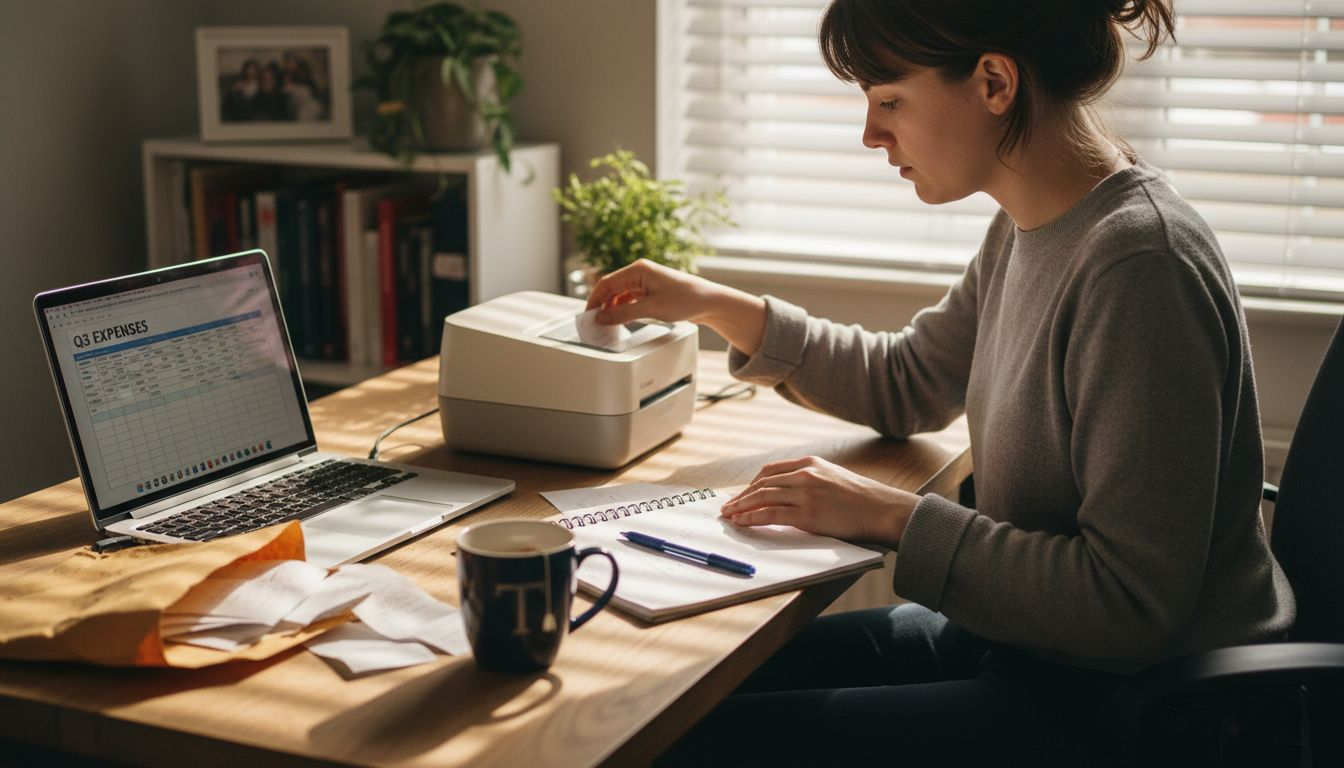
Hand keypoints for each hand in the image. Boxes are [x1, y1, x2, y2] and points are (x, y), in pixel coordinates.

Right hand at [585, 259, 767, 354]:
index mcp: (638, 269)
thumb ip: (623, 314)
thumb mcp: (651, 309)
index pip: (606, 283)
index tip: (588, 315)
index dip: (594, 300)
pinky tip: (619, 320)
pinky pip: (629, 299)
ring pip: (619, 294)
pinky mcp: (650, 290)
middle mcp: (639, 272)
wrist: (708, 302)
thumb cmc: (686, 299)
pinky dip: (622, 309)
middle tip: (594, 322)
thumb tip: (602, 318)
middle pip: (611, 288)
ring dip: (612, 308)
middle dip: (601, 305)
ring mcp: (645, 281)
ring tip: (606, 324)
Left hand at [719, 456, 918, 547]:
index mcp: (810, 463)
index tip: (740, 494)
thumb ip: (810, 481)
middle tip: (727, 507)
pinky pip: (770, 515)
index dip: (751, 484)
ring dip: (741, 507)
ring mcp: (805, 493)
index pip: (769, 471)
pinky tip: (742, 522)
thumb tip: (787, 494)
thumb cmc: (861, 498)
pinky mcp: (807, 514)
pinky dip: (752, 518)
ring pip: (762, 497)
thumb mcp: (833, 478)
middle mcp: (804, 474)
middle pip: (761, 483)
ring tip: (728, 516)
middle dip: (740, 496)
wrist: (883, 508)